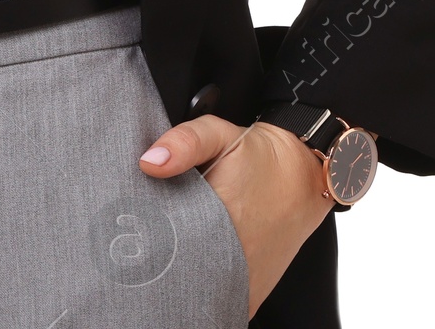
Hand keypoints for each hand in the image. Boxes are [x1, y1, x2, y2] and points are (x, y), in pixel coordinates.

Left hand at [140, 114, 331, 318]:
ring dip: (179, 277)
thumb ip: (183, 142)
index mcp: (217, 221)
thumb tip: (149, 162)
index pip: (163, 245)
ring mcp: (242, 283)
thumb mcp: (218, 133)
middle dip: (157, 259)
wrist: (304, 177)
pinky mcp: (250, 295)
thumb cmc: (257, 155)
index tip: (130, 229)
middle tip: (144, 240)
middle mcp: (231, 261)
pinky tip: (190, 269)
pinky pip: (217, 301)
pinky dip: (200, 290)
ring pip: (197, 292)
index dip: (143, 238)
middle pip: (176, 273)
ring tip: (166, 253)